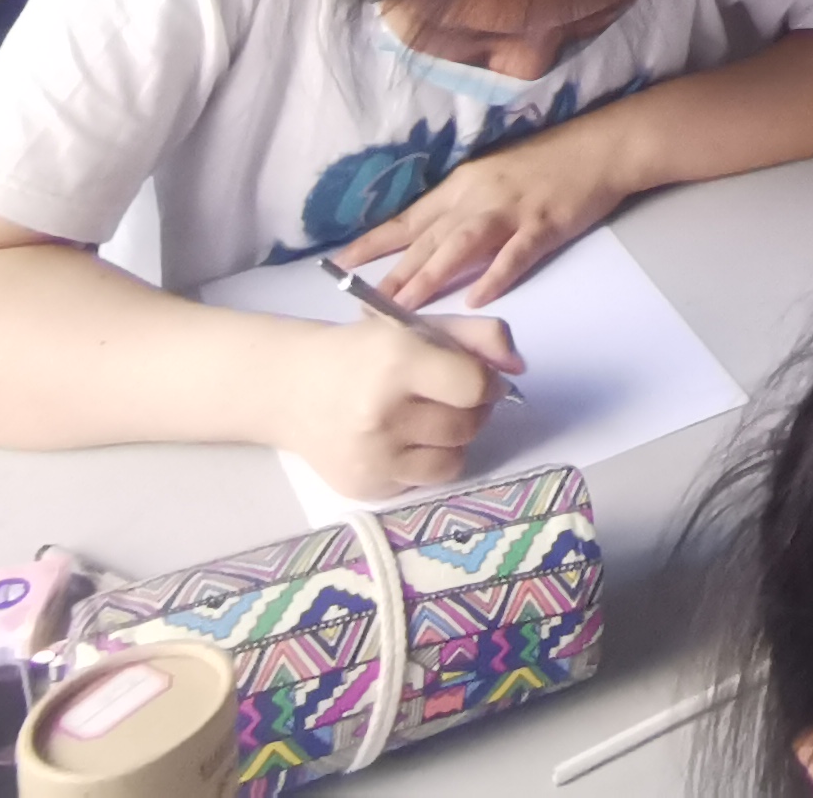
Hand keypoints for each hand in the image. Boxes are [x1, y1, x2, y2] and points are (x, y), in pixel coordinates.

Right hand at [271, 305, 516, 498]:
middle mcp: (383, 413)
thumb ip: (481, 337)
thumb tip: (519, 369)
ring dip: (451, 438)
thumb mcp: (421, 326)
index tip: (474, 378)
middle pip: (469, 425)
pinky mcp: (367, 487)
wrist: (293, 388)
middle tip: (444, 396)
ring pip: (455, 458)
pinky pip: (426, 480)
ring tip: (423, 417)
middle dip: (469, 410)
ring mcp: (373, 456)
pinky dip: (425, 461)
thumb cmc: (366, 352)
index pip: (476, 386)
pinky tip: (400, 440)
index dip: (486, 382)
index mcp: (398, 361)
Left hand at [334, 122, 635, 308]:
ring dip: (431, 275)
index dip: (374, 243)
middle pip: (428, 238)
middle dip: (394, 273)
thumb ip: (462, 206)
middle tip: (361, 304)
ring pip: (461, 245)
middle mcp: (479, 196)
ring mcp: (511, 210)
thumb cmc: (548, 162)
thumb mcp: (493, 175)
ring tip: (405, 306)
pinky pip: (515, 254)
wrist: (602, 146)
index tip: (339, 265)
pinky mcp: (544, 225)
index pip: (409, 219)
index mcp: (463, 184)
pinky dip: (495, 276)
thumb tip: (427, 239)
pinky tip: (478, 299)